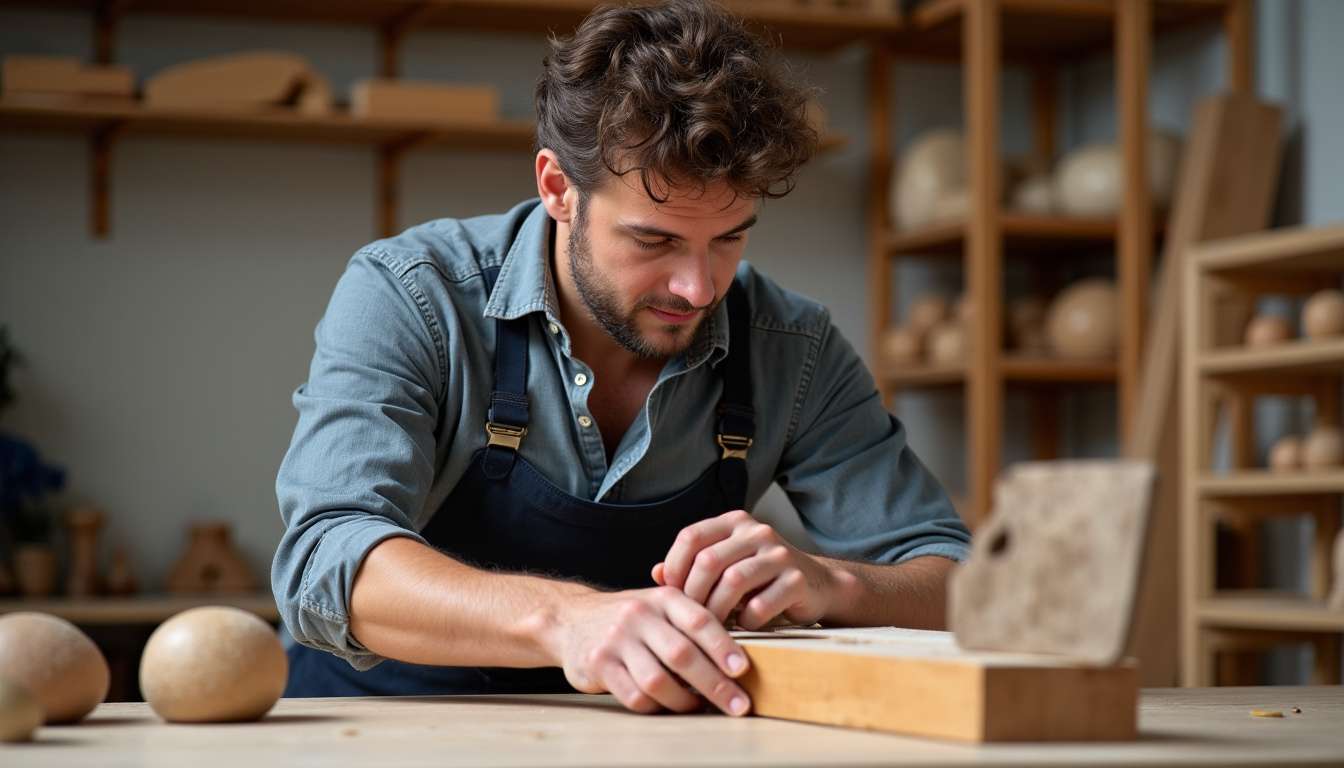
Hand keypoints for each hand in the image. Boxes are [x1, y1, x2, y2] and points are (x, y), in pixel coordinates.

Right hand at [552, 587, 751, 715]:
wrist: (570, 619)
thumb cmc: (630, 619)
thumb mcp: (659, 606)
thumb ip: (692, 623)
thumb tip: (737, 658)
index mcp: (663, 599)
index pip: (700, 621)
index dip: (724, 647)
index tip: (743, 670)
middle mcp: (639, 616)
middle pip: (683, 655)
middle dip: (715, 685)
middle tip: (737, 705)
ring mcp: (616, 640)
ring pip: (658, 681)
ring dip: (684, 701)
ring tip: (697, 706)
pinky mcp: (598, 664)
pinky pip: (634, 696)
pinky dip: (656, 707)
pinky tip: (665, 705)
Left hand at [653, 510, 831, 629]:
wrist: (817, 586)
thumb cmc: (761, 580)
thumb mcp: (726, 567)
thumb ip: (691, 568)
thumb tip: (656, 574)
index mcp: (734, 522)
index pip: (691, 536)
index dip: (674, 566)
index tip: (670, 594)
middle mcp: (757, 532)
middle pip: (709, 560)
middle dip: (693, 594)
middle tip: (689, 618)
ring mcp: (779, 554)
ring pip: (733, 580)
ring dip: (717, 610)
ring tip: (712, 627)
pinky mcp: (797, 580)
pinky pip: (760, 604)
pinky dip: (746, 620)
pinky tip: (743, 626)